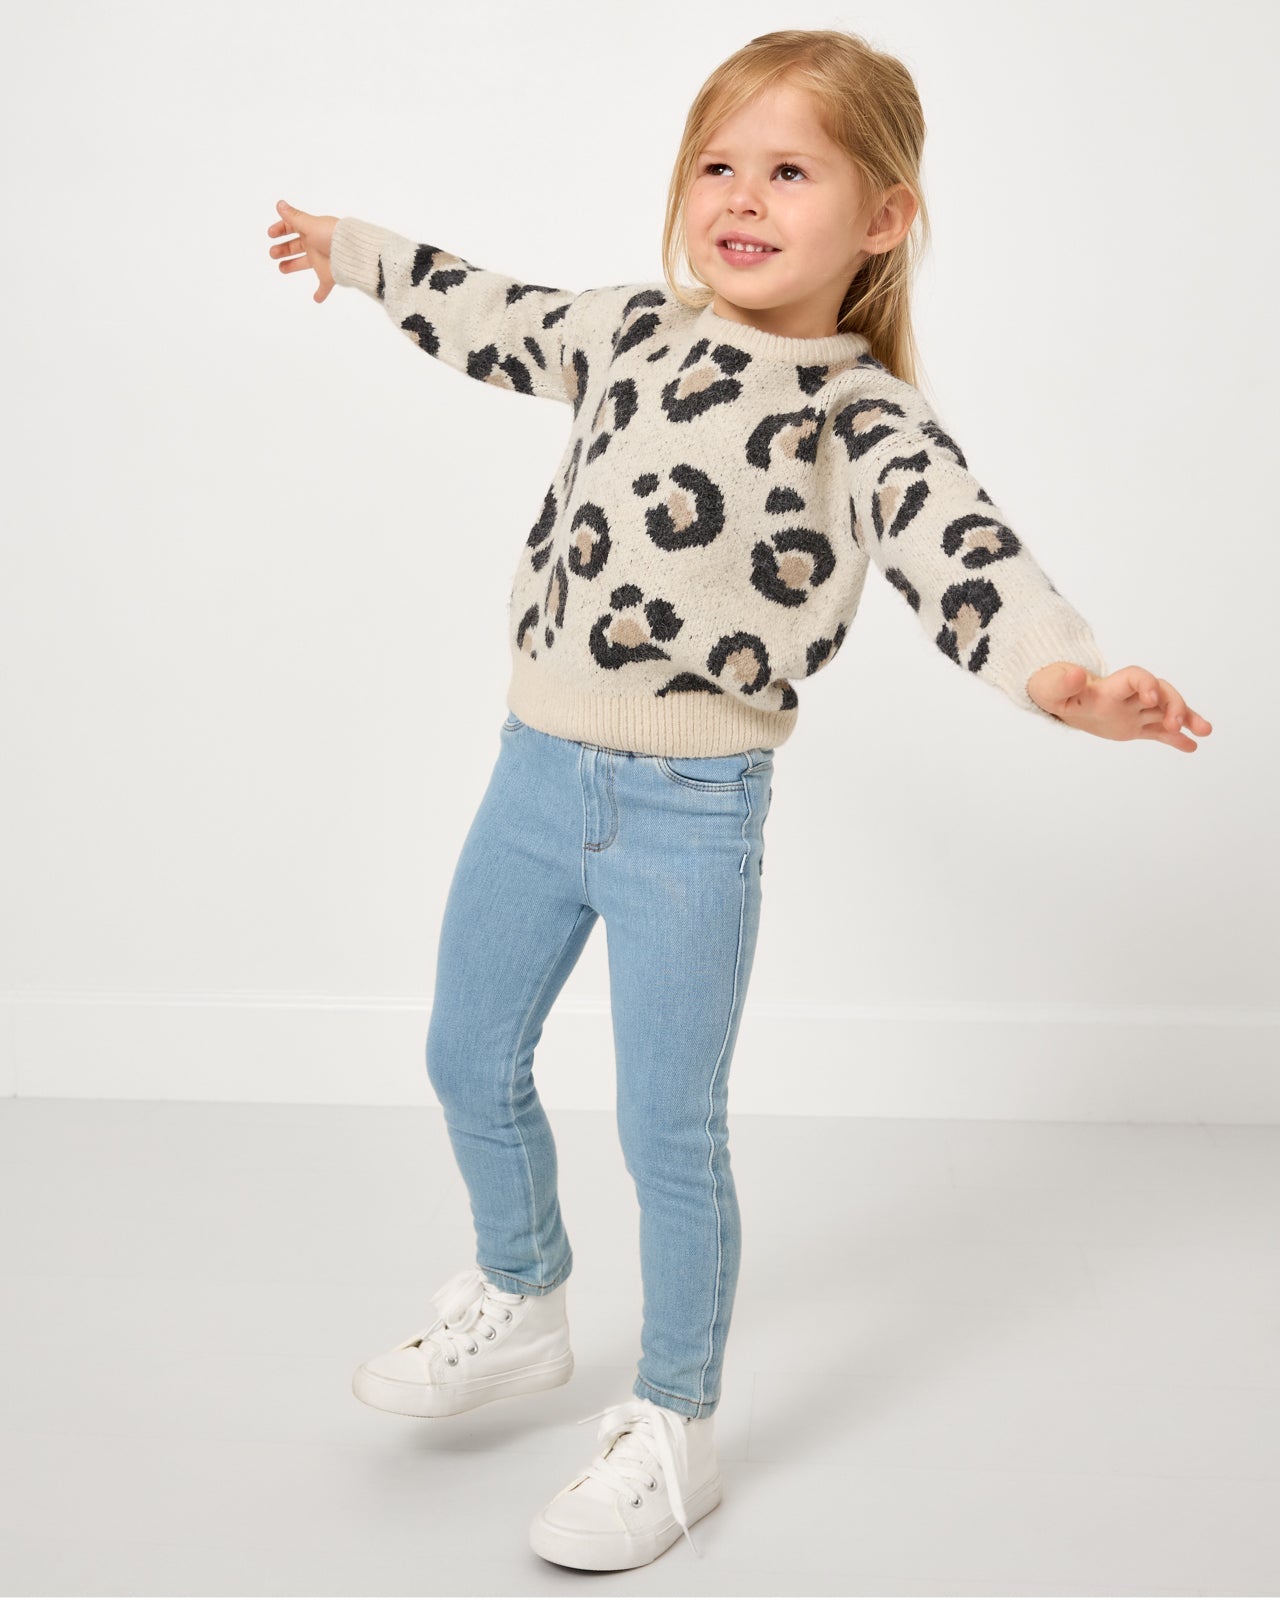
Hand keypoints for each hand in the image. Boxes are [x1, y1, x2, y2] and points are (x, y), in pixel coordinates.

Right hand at [267, 200, 337, 302]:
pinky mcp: (329, 276)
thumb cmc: (331, 236)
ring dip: (293, 265)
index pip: (293, 227)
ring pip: (305, 263)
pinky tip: (316, 299)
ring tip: (281, 268)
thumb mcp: (310, 225)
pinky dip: (321, 293)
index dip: (281, 229)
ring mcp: (322, 260)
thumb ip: (294, 217)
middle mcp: (316, 244)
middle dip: (284, 249)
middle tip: (272, 253)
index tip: (271, 234)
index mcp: (311, 230)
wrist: (352, 253)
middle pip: (296, 246)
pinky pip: (325, 286)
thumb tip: (279, 204)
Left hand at [1026, 662, 1212, 750]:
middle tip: (1177, 724)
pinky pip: (1158, 732)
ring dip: (1187, 718)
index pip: (1136, 677)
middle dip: (1173, 704)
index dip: (1147, 683)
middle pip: (1161, 692)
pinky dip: (1176, 739)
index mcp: (1110, 686)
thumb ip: (1061, 682)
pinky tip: (1192, 747)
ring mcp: (1134, 711)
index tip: (1150, 698)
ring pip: (1166, 712)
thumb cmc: (1054, 689)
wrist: (1059, 697)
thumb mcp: (1051, 687)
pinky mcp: (1134, 726)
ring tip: (1205, 732)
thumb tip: (1074, 674)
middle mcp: (1128, 696)